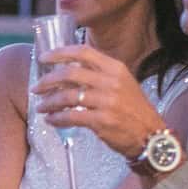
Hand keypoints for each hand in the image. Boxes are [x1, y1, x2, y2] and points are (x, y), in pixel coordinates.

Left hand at [28, 44, 162, 159]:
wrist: (150, 135)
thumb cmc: (133, 109)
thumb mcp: (122, 83)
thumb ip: (99, 74)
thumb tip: (67, 69)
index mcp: (116, 68)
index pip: (83, 52)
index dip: (59, 53)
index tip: (43, 58)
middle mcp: (111, 82)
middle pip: (70, 73)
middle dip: (47, 80)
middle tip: (36, 87)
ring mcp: (107, 101)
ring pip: (67, 96)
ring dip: (49, 102)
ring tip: (41, 107)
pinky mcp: (102, 121)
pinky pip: (71, 117)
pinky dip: (57, 118)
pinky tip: (51, 120)